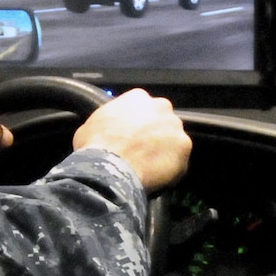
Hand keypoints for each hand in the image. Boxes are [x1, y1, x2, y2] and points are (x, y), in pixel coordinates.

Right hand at [73, 88, 190, 193]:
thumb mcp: (90, 126)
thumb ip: (106, 122)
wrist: (109, 168)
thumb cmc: (95, 147)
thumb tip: (105, 130)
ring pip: (173, 140)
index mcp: (138, 98)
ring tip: (149, 167)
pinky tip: (156, 177)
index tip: (132, 136)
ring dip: (164, 151)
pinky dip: (171, 169)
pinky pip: (179, 160)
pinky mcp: (185, 147)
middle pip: (162, 121)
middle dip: (155, 134)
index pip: (143, 108)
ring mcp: (175, 127)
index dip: (138, 124)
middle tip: (142, 151)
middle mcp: (161, 107)